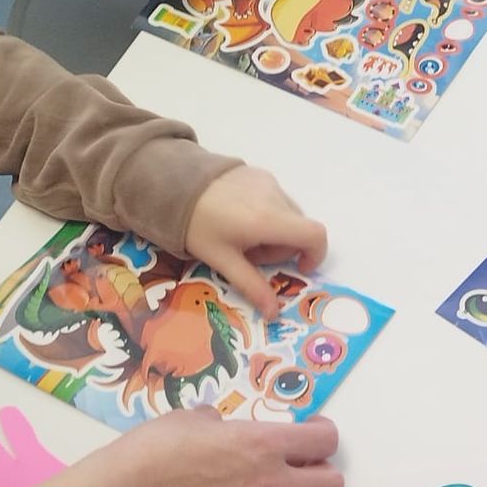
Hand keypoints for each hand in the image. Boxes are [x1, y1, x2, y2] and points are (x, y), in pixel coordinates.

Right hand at [103, 409, 344, 486]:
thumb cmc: (152, 451)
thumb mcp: (193, 419)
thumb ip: (222, 422)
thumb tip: (222, 425)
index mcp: (264, 444)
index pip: (327, 441)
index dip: (323, 434)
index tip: (313, 433)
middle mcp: (270, 485)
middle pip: (334, 485)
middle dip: (323, 473)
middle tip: (303, 468)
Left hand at [183, 167, 327, 316]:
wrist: (170, 184)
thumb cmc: (195, 226)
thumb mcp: (221, 260)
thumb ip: (252, 286)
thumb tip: (274, 313)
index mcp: (268, 221)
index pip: (315, 236)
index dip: (316, 255)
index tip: (299, 268)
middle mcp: (276, 198)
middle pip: (300, 229)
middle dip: (284, 248)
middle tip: (251, 255)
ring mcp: (269, 182)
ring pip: (289, 214)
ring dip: (277, 231)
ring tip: (242, 234)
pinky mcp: (260, 173)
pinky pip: (277, 198)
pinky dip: (268, 213)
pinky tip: (238, 215)